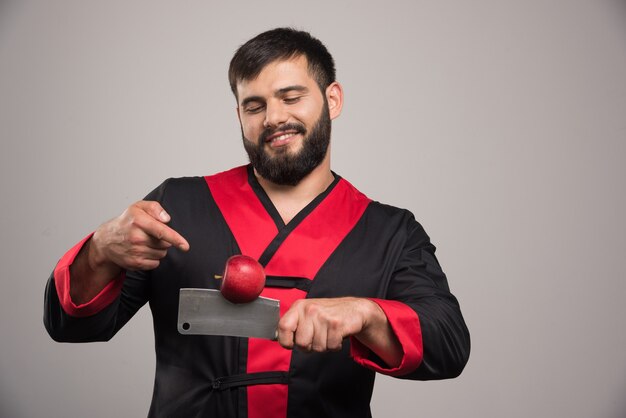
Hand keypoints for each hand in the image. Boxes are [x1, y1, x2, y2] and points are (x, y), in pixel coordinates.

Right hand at [89, 200, 188, 274]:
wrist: (107, 240)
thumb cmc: (127, 222)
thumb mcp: (139, 207)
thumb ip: (155, 208)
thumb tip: (166, 219)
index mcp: (139, 221)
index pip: (161, 231)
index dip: (176, 239)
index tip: (185, 246)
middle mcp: (136, 238)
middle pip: (165, 244)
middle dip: (164, 240)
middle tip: (151, 235)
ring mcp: (135, 252)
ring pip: (162, 254)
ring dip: (158, 249)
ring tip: (146, 242)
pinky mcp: (134, 263)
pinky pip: (155, 263)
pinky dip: (153, 258)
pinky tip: (143, 251)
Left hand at [277, 297, 402, 366]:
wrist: (355, 309)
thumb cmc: (328, 314)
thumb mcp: (307, 314)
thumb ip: (293, 324)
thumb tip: (277, 338)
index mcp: (299, 307)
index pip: (283, 327)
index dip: (285, 341)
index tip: (291, 344)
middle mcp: (310, 309)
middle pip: (301, 343)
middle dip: (309, 346)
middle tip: (318, 337)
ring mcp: (323, 316)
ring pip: (317, 347)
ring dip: (324, 345)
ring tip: (329, 334)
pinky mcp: (337, 324)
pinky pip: (331, 347)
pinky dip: (335, 346)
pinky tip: (337, 335)